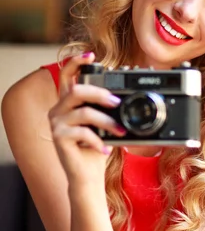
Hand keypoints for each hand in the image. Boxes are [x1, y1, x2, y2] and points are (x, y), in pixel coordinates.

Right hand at [48, 52, 125, 185]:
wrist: (87, 175)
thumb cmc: (96, 147)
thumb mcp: (103, 123)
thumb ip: (106, 108)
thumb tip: (121, 96)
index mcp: (68, 102)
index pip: (67, 74)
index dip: (77, 61)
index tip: (92, 55)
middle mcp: (58, 109)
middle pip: (76, 90)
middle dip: (99, 93)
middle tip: (116, 102)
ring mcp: (56, 123)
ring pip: (82, 113)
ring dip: (106, 121)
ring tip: (120, 131)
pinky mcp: (59, 138)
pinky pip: (82, 133)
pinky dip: (98, 141)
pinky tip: (106, 149)